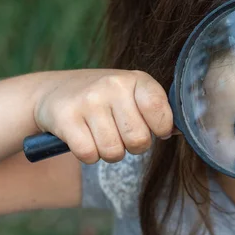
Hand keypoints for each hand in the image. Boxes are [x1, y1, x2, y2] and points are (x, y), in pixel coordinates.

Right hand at [33, 69, 172, 163]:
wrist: (54, 92)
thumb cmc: (106, 100)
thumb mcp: (133, 95)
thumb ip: (157, 111)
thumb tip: (180, 131)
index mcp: (136, 79)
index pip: (160, 109)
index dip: (160, 128)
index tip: (155, 129)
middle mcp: (113, 85)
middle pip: (138, 140)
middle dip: (133, 146)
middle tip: (121, 134)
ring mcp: (88, 101)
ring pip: (113, 152)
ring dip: (110, 152)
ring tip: (102, 135)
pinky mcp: (66, 118)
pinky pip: (89, 155)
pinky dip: (89, 155)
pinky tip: (84, 138)